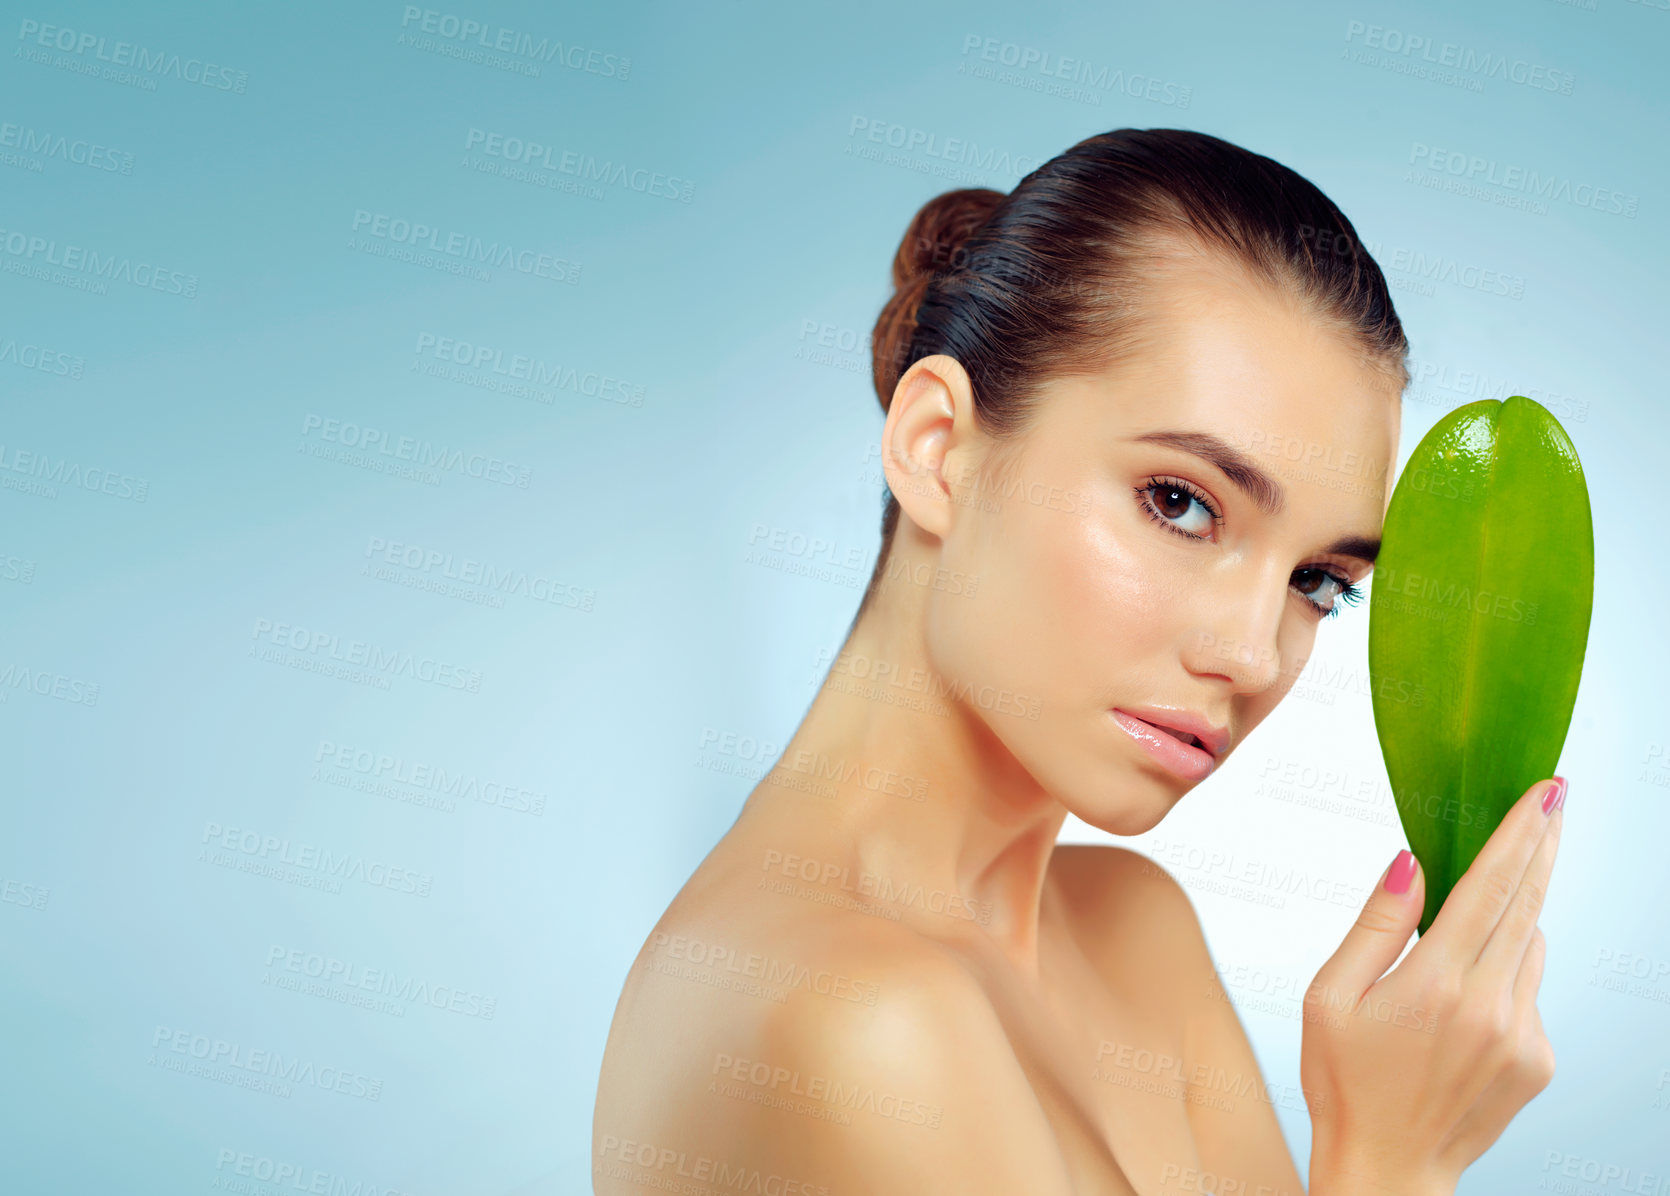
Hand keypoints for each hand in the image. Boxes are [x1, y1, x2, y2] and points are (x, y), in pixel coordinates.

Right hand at [1299, 775, 1565, 1195]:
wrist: (1388, 1170)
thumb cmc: (1345, 1083)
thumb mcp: (1330, 997)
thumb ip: (1376, 926)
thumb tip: (1411, 865)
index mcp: (1435, 984)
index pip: (1490, 887)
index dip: (1520, 833)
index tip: (1546, 792)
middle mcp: (1491, 1006)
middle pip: (1528, 903)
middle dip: (1542, 845)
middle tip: (1557, 798)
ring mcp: (1522, 1036)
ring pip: (1530, 947)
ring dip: (1510, 920)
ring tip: (1460, 938)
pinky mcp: (1538, 1059)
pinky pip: (1529, 991)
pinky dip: (1505, 975)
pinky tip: (1460, 1005)